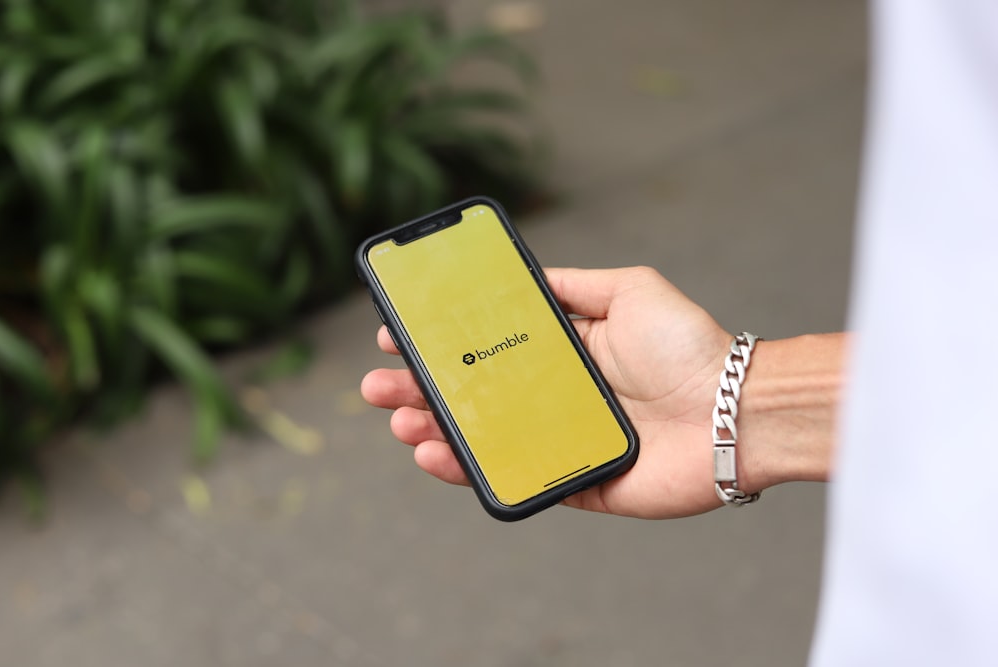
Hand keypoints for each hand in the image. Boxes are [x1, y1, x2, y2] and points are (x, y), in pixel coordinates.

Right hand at [361, 266, 738, 518]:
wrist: (738, 411)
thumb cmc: (690, 347)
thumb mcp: (629, 290)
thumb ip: (575, 284)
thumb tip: (526, 274)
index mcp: (566, 353)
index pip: (488, 350)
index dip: (442, 345)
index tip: (399, 335)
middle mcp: (557, 398)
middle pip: (474, 396)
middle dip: (420, 388)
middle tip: (378, 385)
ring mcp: (562, 441)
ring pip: (483, 439)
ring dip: (433, 429)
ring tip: (400, 419)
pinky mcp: (576, 483)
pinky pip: (516, 479)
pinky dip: (471, 472)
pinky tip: (435, 455)